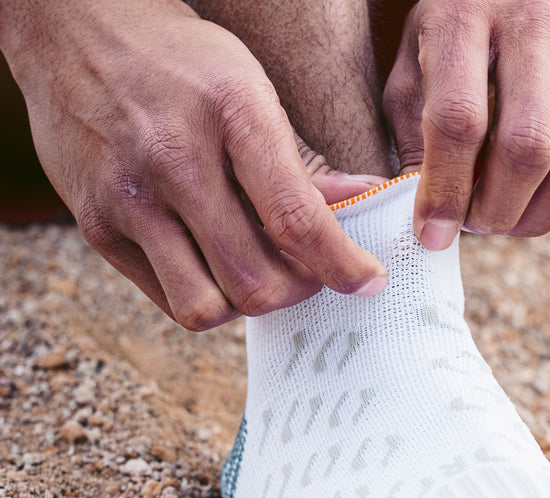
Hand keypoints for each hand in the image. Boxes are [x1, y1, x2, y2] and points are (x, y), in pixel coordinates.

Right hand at [0, 0, 387, 330]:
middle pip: (254, 282)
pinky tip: (213, 262)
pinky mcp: (95, 226)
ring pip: (206, 308)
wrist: (73, 29)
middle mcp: (174, 160)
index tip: (367, 282)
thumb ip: (303, 162)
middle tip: (307, 273)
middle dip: (296, 292)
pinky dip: (203, 294)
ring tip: (255, 271)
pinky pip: (166, 298)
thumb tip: (361, 203)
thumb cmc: (180, 62)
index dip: (342, 266)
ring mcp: (128, 199)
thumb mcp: (251, 89)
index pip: (297, 221)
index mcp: (231, 113)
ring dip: (244, 303)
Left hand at [383, 0, 549, 247]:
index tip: (433, 235)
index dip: (446, 191)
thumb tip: (433, 223)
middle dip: (495, 211)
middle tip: (474, 225)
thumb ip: (414, 143)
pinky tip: (542, 207)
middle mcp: (536, 24)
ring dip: (535, 219)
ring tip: (504, 217)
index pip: (460, 119)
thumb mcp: (411, 79)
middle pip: (528, 148)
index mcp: (465, 18)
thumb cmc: (450, 51)